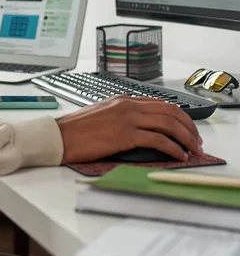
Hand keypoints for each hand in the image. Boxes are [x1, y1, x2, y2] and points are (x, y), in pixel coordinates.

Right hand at [56, 95, 202, 163]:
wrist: (59, 136)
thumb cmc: (76, 130)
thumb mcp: (101, 115)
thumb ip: (121, 116)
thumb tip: (141, 128)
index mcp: (121, 100)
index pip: (160, 103)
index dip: (179, 117)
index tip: (187, 129)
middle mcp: (126, 105)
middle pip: (170, 111)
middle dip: (189, 127)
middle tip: (196, 141)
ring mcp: (126, 119)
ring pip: (168, 124)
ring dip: (186, 138)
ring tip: (193, 150)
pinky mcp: (124, 135)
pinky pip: (158, 140)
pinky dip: (173, 148)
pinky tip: (178, 156)